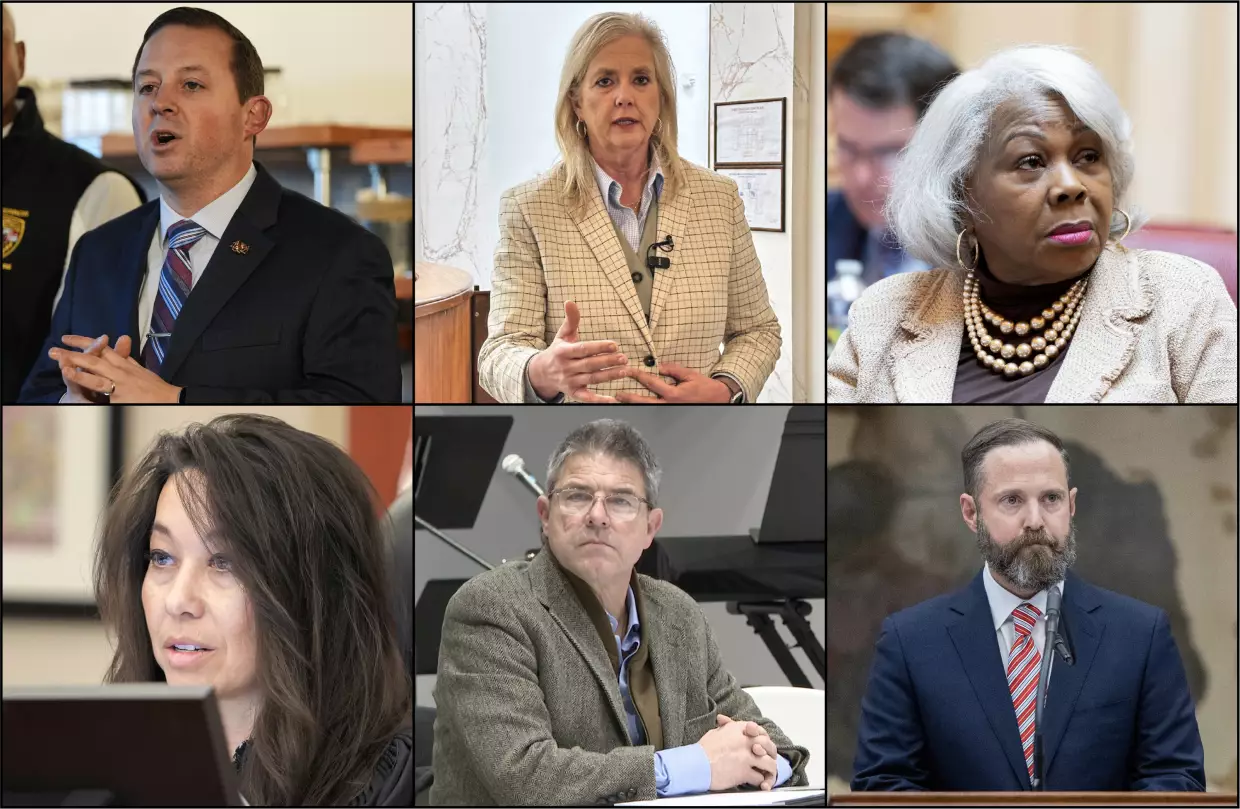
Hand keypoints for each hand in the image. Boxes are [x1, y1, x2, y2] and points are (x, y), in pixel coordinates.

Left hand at [50, 337, 181, 402]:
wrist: (173, 399)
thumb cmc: (157, 388)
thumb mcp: (141, 370)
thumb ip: (127, 358)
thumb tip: (121, 342)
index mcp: (125, 363)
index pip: (102, 348)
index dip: (84, 342)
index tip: (67, 339)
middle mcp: (121, 369)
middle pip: (95, 357)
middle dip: (74, 352)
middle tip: (55, 349)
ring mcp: (121, 381)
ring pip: (96, 369)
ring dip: (76, 363)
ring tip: (60, 361)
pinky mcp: (121, 394)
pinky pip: (100, 386)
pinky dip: (85, 380)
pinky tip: (72, 377)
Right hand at [528, 300, 627, 402]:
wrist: (542, 374)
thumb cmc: (557, 352)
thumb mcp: (562, 335)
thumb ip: (571, 319)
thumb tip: (570, 301)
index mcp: (564, 352)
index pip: (583, 349)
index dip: (599, 347)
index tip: (614, 345)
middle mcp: (566, 367)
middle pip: (590, 364)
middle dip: (608, 361)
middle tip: (624, 358)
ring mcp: (570, 381)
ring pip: (592, 378)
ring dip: (609, 375)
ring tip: (625, 371)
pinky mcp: (574, 393)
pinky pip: (587, 397)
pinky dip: (600, 399)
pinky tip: (613, 399)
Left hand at [615, 362, 731, 402]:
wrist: (718, 400)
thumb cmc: (704, 387)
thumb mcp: (689, 374)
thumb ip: (673, 370)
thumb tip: (658, 366)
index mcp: (673, 393)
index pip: (652, 383)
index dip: (639, 376)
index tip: (629, 371)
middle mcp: (669, 404)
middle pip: (644, 402)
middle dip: (629, 397)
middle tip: (617, 394)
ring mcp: (669, 411)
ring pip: (648, 409)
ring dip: (634, 405)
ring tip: (621, 402)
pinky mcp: (671, 415)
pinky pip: (655, 411)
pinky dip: (644, 408)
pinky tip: (634, 406)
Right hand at [699, 713, 777, 791]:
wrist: (697, 764)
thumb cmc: (703, 750)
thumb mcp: (715, 732)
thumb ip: (726, 728)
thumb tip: (726, 722)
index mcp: (738, 729)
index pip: (760, 731)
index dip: (763, 739)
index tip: (762, 746)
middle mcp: (745, 741)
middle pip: (768, 745)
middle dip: (771, 753)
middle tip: (769, 759)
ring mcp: (746, 756)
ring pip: (769, 763)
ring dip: (769, 770)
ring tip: (766, 774)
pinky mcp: (744, 771)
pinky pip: (759, 777)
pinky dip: (761, 782)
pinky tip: (758, 783)